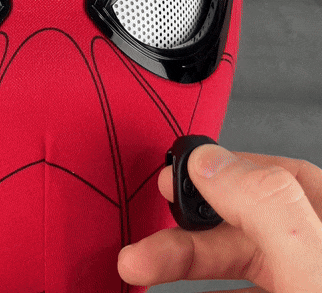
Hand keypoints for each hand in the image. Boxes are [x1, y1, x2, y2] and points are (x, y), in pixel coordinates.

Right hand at [117, 144, 321, 292]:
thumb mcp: (313, 268)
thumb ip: (264, 206)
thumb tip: (208, 162)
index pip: (283, 175)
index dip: (226, 167)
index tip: (182, 174)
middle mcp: (316, 256)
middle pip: (244, 222)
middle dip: (186, 227)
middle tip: (145, 233)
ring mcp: (299, 287)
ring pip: (232, 262)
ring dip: (180, 260)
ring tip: (138, 265)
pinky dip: (199, 290)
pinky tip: (175, 292)